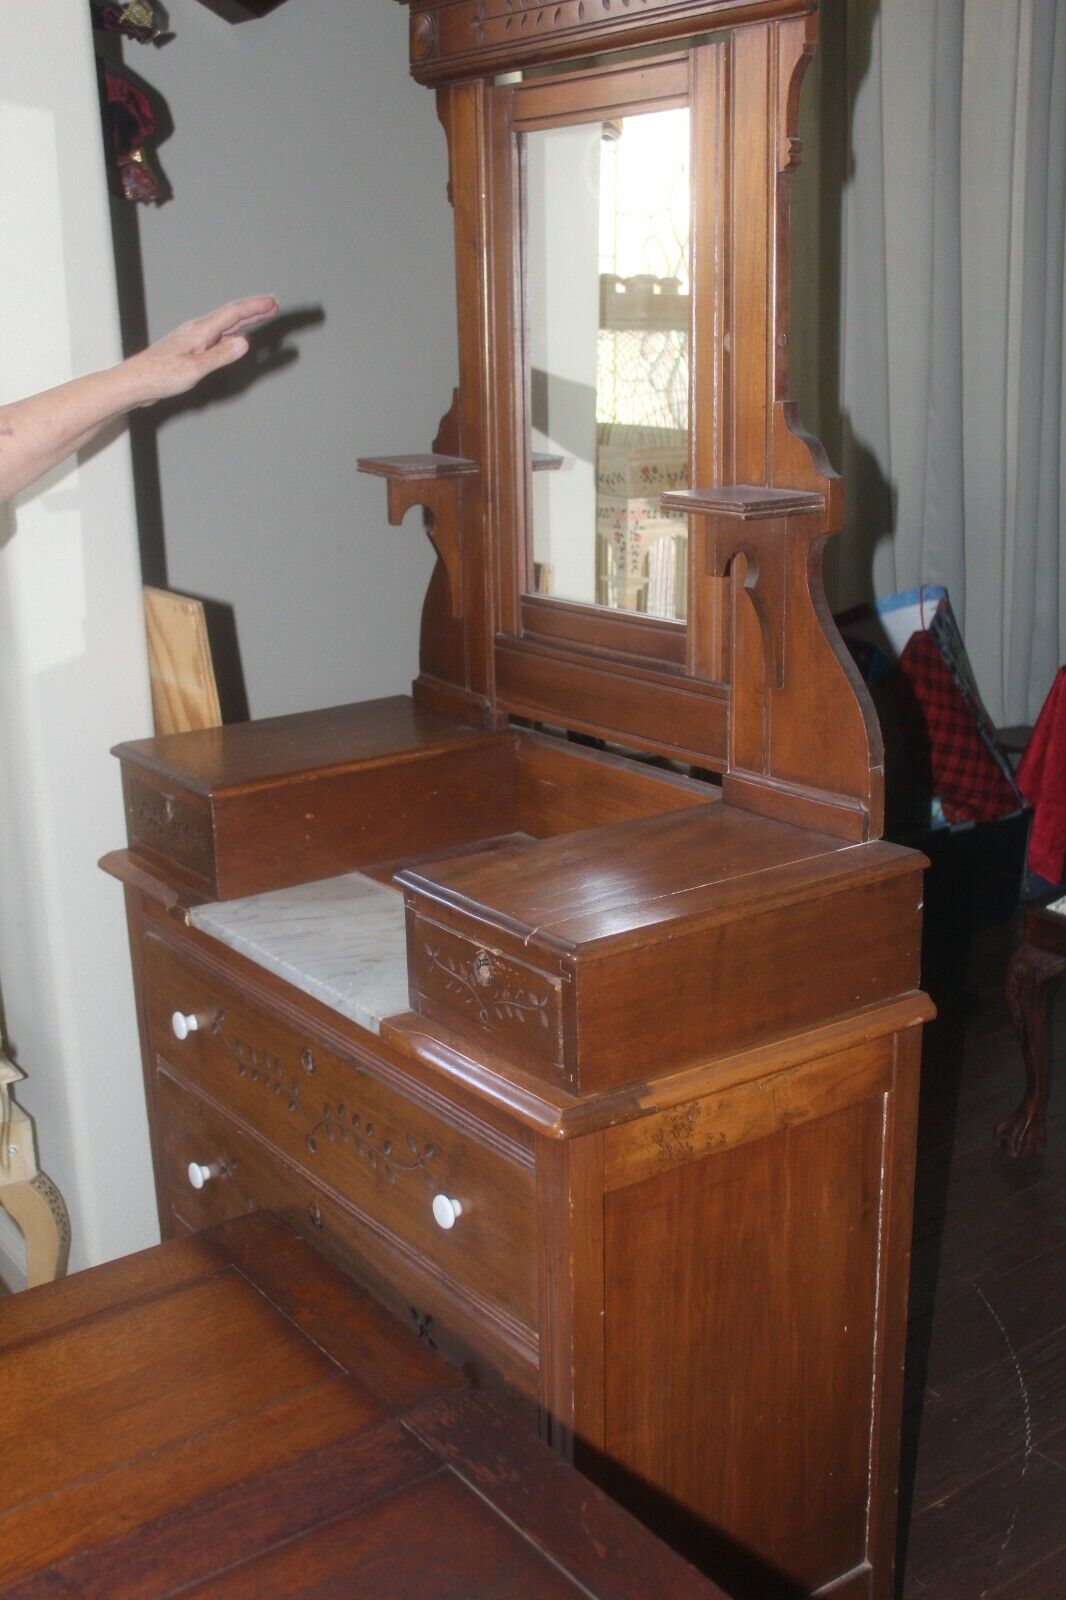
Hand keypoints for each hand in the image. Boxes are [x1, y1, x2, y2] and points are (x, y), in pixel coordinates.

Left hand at [124, 296, 279, 405]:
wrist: (135, 382)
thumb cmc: (159, 375)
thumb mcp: (195, 369)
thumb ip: (220, 356)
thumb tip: (244, 343)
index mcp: (199, 331)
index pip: (233, 314)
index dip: (254, 307)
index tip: (271, 303)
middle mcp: (196, 330)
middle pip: (230, 315)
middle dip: (253, 310)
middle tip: (272, 305)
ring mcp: (192, 338)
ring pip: (224, 325)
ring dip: (244, 320)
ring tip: (259, 316)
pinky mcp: (189, 349)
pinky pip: (217, 335)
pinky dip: (231, 333)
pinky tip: (234, 338)